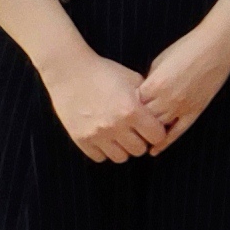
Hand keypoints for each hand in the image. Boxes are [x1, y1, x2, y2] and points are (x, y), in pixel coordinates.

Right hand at [43, 55, 171, 162]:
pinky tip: (104, 138)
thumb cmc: (104, 72)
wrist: (69, 72)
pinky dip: (104, 150)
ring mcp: (96, 135)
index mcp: (132, 110)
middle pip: (139, 150)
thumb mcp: (132, 79)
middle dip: (141, 141)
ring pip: (120, 158)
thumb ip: (148, 98)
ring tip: (119, 136)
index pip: (157, 137)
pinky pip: (99, 157)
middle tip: (135, 132)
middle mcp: (115, 126)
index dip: (157, 132)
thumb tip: (160, 111)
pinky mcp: (80, 139)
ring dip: (123, 148)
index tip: (152, 127)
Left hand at [134, 18, 229, 145]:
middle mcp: (166, 99)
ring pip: (158, 128)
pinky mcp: (195, 110)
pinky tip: (155, 150)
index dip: (124, 109)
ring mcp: (182, 107)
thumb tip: (142, 95)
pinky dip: (165, 142)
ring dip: (147, 134)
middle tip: (123, 129)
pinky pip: (178, 132)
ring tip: (135, 140)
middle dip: (133, 124)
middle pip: (142, 120)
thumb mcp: (159, 61)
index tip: (119, 111)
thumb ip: (149, 81)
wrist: (216, 46)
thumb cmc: (187, 48)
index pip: (132, 105)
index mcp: (154, 85)